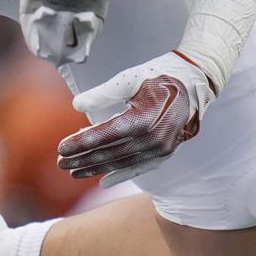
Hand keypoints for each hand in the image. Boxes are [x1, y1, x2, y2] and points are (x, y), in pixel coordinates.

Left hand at [58, 53, 220, 182]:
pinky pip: (140, 168)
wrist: (195, 83)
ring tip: (74, 172)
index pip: (104, 136)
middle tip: (60, 163)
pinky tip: (103, 181)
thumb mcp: (130, 78)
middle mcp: (153, 139)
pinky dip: (120, 175)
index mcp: (143, 119)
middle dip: (83, 159)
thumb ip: (103, 93)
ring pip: (122, 163)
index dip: (81, 143)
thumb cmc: (160, 75)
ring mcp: (161, 149)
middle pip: (110, 153)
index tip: (60, 148)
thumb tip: (77, 105)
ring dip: (96, 169)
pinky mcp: (166, 153)